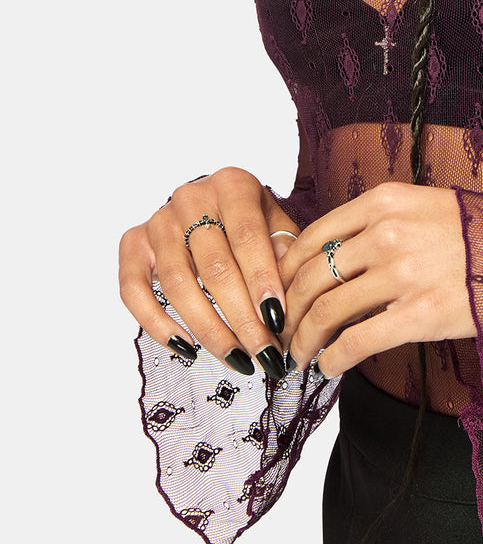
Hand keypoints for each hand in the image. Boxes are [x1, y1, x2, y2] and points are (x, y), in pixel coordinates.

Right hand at [118, 166, 299, 378]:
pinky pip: (134, 291)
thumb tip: (288, 297)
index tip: (278, 320)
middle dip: (242, 317)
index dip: (262, 280)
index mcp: (232, 184)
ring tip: (237, 358)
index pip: (247, 236)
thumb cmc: (248, 218)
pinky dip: (157, 324)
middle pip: (214, 267)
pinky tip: (186, 348)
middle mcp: (190, 197)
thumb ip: (285, 251)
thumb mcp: (275, 221)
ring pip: (178, 285)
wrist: (208, 202)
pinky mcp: (132, 244)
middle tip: (264, 352)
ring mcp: (158, 221)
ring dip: (209, 329)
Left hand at [279, 182, 472, 376]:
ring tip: (300, 355)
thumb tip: (333, 260)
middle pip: (310, 276)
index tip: (278, 293)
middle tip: (282, 333)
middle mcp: (387, 232)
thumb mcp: (424, 207)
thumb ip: (380, 225)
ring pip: (326, 310)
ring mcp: (404, 272)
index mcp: (385, 201)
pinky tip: (329, 368)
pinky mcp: (422, 313)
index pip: (311, 237)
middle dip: (287, 311)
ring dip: (304, 339)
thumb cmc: (481, 233)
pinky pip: (357, 341)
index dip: (284, 272)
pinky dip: (333, 359)